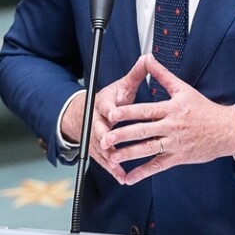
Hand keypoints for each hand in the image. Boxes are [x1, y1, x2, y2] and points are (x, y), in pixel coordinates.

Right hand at [63, 55, 152, 177]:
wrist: (86, 113)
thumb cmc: (111, 99)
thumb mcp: (122, 85)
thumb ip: (136, 74)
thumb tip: (147, 57)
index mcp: (103, 103)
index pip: (105, 106)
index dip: (109, 110)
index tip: (114, 114)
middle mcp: (97, 121)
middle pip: (99, 129)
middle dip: (104, 136)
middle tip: (110, 142)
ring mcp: (96, 137)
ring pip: (101, 148)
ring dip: (109, 156)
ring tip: (118, 165)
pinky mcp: (98, 150)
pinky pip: (105, 161)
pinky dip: (113, 169)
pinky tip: (122, 177)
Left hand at [99, 55, 234, 185]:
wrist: (227, 130)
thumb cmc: (205, 109)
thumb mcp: (183, 88)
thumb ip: (162, 74)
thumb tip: (148, 57)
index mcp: (171, 109)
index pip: (146, 110)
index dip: (128, 112)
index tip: (112, 113)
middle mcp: (171, 127)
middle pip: (144, 131)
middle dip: (123, 135)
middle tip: (106, 138)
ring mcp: (174, 144)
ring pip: (149, 150)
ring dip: (130, 154)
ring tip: (113, 157)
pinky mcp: (178, 158)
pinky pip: (157, 166)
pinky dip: (142, 173)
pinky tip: (129, 178)